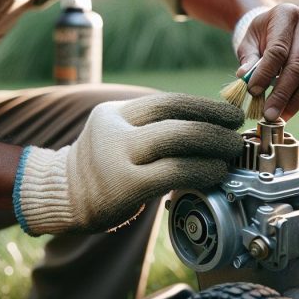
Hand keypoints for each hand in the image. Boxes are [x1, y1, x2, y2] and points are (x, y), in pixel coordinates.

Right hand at [14, 93, 244, 233]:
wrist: (62, 196)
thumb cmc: (103, 167)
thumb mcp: (119, 134)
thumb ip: (153, 128)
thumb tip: (210, 125)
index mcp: (115, 112)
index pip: (168, 102)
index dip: (205, 106)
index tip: (230, 114)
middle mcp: (114, 129)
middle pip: (176, 119)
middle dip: (214, 126)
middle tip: (236, 135)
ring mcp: (117, 157)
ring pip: (178, 142)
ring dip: (214, 147)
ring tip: (231, 153)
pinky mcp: (124, 186)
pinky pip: (174, 173)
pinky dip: (202, 171)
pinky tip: (216, 174)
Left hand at [235, 3, 298, 120]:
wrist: (278, 23)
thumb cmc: (261, 33)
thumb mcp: (249, 40)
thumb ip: (248, 58)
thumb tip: (245, 78)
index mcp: (287, 14)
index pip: (278, 49)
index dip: (266, 73)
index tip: (253, 91)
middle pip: (297, 65)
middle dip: (281, 93)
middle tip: (268, 113)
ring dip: (293, 100)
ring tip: (278, 116)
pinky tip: (288, 110)